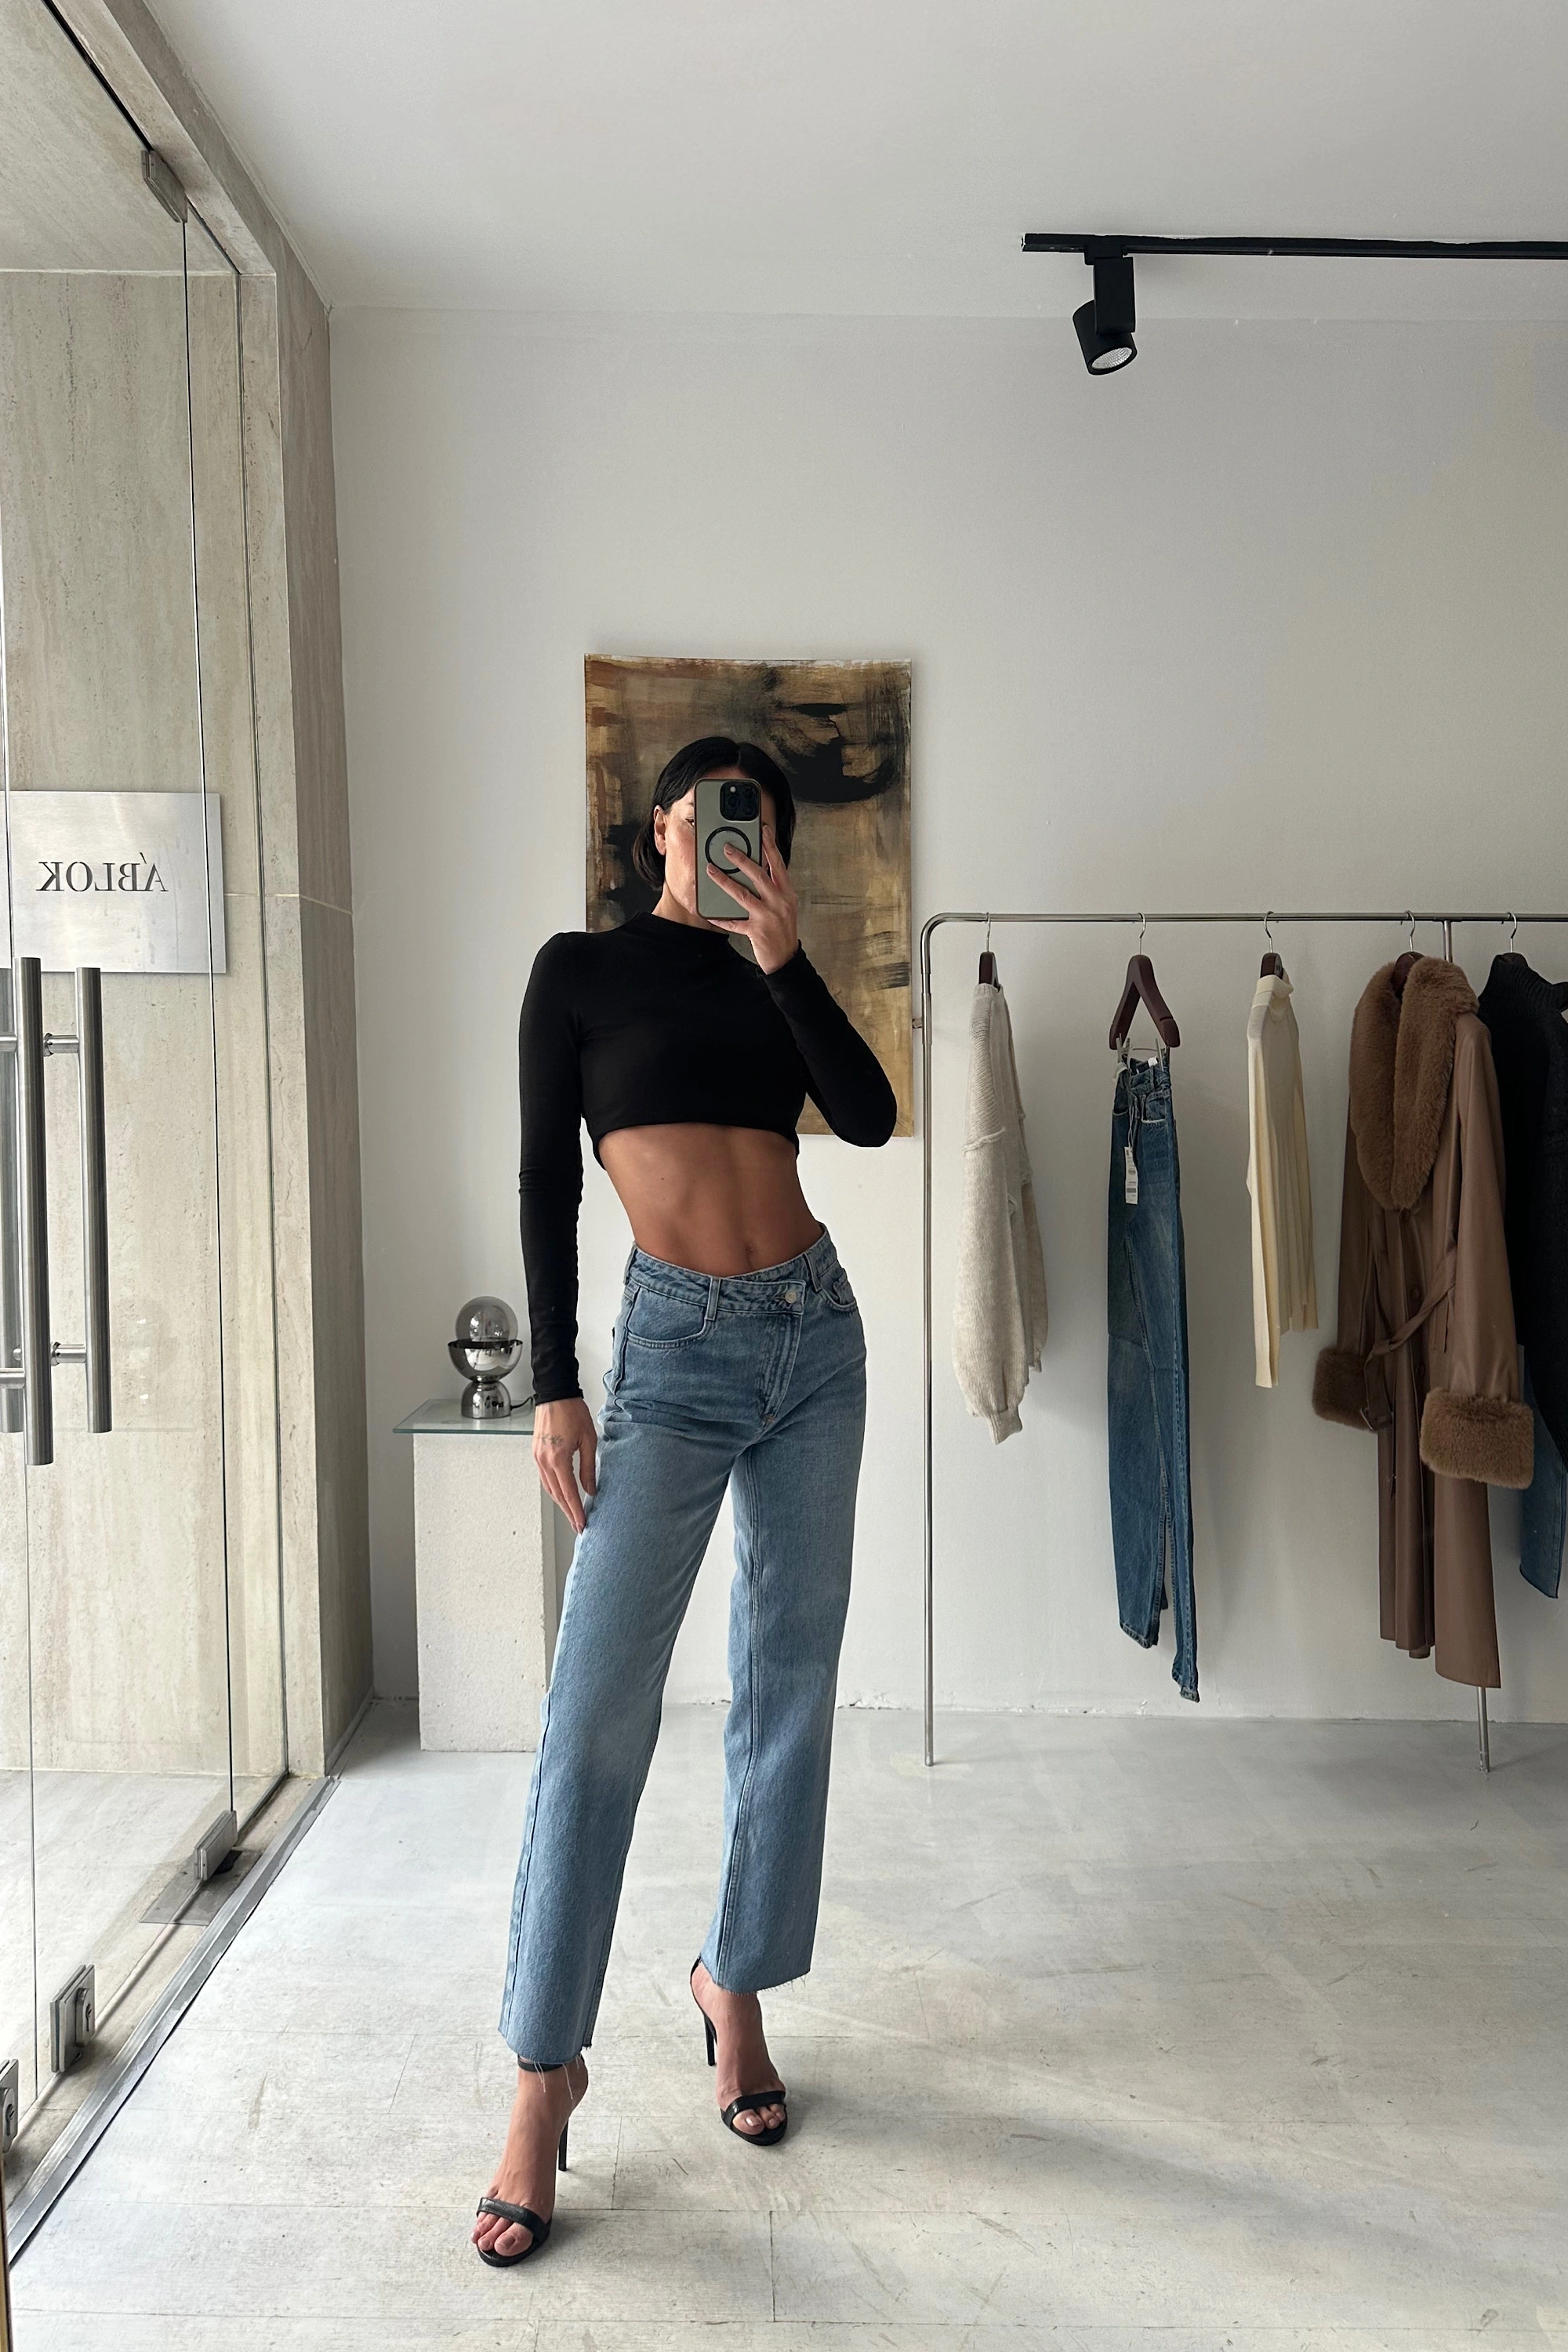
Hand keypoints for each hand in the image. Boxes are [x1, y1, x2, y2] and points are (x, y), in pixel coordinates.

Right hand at [533, 1397, 596, 1533]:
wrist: (555, 1394)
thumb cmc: (572, 1412)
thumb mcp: (589, 1440)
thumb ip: (589, 1468)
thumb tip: (591, 1489)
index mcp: (558, 1458)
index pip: (569, 1493)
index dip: (576, 1511)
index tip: (582, 1524)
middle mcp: (544, 1461)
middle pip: (557, 1494)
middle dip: (568, 1512)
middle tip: (578, 1525)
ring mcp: (538, 1457)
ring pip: (549, 1488)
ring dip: (561, 1502)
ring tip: (572, 1514)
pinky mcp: (536, 1453)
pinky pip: (544, 1478)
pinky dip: (554, 1489)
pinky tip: (562, 1494)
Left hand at [705, 822, 798, 974]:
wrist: (786, 958)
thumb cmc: (783, 929)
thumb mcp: (785, 905)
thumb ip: (774, 888)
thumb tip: (757, 870)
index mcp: (787, 893)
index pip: (778, 865)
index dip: (770, 847)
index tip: (763, 831)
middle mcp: (779, 902)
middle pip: (758, 875)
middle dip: (741, 859)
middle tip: (727, 848)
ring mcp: (767, 916)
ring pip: (742, 894)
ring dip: (724, 881)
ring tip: (712, 871)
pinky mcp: (756, 931)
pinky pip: (734, 922)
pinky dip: (721, 918)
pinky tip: (710, 913)